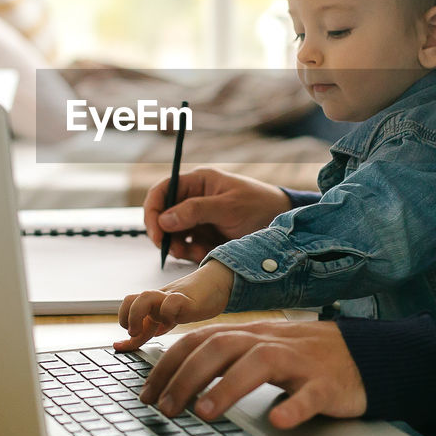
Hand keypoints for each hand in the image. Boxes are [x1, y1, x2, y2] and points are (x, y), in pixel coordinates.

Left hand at [114, 260, 235, 350]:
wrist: (216, 282)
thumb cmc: (191, 301)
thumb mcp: (167, 317)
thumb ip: (149, 329)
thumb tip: (130, 342)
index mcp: (151, 305)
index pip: (127, 310)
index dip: (122, 330)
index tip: (118, 346)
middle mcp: (158, 300)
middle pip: (130, 299)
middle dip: (126, 317)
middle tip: (134, 332)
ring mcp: (171, 298)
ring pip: (145, 297)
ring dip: (139, 315)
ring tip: (149, 330)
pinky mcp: (186, 299)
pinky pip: (171, 302)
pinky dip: (168, 314)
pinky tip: (174, 323)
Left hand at [138, 320, 366, 429]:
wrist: (365, 355)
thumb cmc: (304, 356)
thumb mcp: (260, 349)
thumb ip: (224, 356)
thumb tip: (173, 375)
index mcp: (250, 335)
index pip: (199, 340)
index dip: (168, 365)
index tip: (146, 393)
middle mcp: (270, 342)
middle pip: (221, 347)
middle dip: (186, 377)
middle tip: (165, 409)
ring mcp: (300, 361)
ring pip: (260, 363)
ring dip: (227, 388)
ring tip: (204, 413)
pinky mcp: (328, 383)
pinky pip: (311, 393)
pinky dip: (294, 407)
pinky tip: (279, 420)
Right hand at [143, 167, 291, 262]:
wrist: (283, 225)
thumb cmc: (260, 206)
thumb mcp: (229, 207)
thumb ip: (196, 211)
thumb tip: (164, 219)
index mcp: (197, 182)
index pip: (162, 190)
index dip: (152, 210)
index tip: (156, 232)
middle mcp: (193, 199)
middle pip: (163, 215)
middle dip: (164, 234)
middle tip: (173, 249)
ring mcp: (198, 219)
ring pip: (172, 234)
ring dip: (178, 246)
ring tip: (194, 252)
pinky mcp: (204, 236)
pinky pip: (187, 247)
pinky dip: (191, 253)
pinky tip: (204, 253)